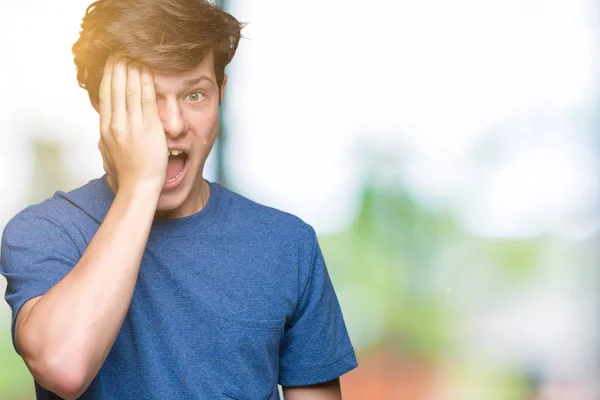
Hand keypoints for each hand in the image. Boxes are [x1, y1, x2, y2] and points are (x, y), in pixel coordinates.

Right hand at [98, 56, 167, 192]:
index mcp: (106, 128)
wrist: (138, 186)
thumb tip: (105, 127)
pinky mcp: (148, 128)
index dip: (109, 75)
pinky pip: (147, 100)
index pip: (106, 94)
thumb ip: (107, 136)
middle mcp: (116, 123)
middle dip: (118, 66)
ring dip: (132, 69)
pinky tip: (147, 70)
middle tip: (121, 50)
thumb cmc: (127, 173)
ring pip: (130, 89)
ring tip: (134, 54)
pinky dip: (146, 83)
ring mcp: (131, 125)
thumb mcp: (109, 152)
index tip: (111, 62)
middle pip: (115, 87)